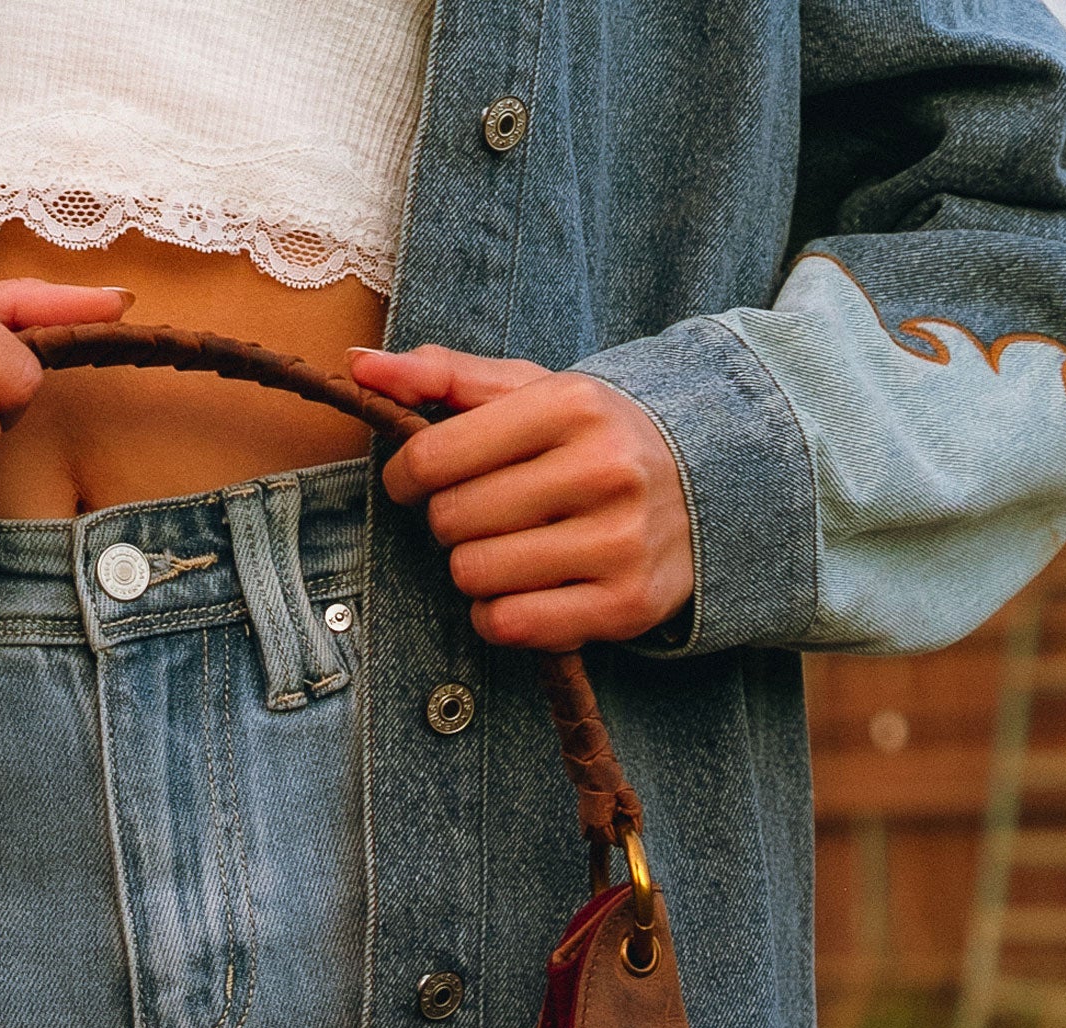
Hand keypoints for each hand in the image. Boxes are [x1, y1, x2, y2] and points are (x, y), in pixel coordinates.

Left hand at [348, 345, 693, 648]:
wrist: (704, 488)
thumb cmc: (592, 439)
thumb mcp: (530, 391)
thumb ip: (443, 376)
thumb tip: (360, 366)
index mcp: (572, 405)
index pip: (435, 456)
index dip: (407, 476)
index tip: (416, 481)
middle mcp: (603, 469)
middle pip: (452, 521)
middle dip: (450, 523)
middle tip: (482, 516)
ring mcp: (620, 541)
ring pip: (476, 576)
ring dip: (473, 571)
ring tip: (507, 550)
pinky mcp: (625, 604)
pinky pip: (510, 624)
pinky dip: (497, 615)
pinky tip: (521, 591)